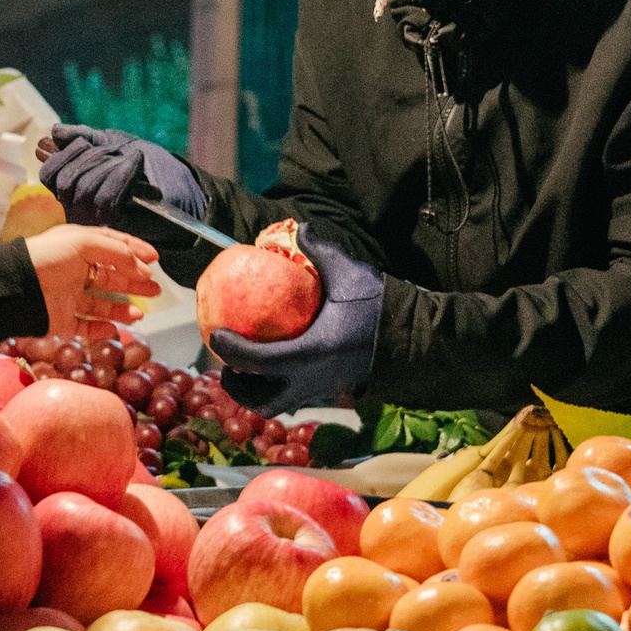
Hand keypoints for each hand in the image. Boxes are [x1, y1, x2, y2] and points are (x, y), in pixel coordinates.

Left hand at [24, 224, 161, 340]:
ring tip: (141, 313)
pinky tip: (116, 329)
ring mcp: (68, 295)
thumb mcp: (83, 242)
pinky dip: (102, 329)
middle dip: (134, 282)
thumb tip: (141, 267)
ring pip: (101, 304)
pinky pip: (85, 327)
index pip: (112, 245)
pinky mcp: (61, 320)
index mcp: (78, 246)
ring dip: (123, 308)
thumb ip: (117, 252)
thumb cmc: (46, 257)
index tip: (155, 259)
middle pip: (111, 276)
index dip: (135, 251)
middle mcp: (74, 270)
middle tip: (156, 289)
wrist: (16, 286)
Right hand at [39, 125, 205, 228]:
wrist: (180, 187)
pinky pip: (108, 200)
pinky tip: (135, 162)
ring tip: (128, 156)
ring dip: (108, 164)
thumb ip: (84, 136)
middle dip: (92, 157)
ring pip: (86, 190)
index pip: (50, 175)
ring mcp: (97, 220)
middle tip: (113, 148)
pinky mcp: (118, 227)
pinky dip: (122, 174)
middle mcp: (79, 208)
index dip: (65, 154)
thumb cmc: (147, 166)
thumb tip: (54, 132)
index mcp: (72, 189)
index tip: (87, 142)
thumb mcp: (112, 142)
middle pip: (67, 181)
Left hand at [209, 224, 384, 413]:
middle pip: (264, 401)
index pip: (258, 361)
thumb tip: (299, 227)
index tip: (214, 334)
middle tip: (227, 367)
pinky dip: (281, 385)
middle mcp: (314, 380)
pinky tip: (278, 363)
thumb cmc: (380, 307)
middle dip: (240, 390)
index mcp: (311, 354)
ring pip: (281, 403)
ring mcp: (325, 390)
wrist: (416, 339)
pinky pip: (298, 395)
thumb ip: (320, 251)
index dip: (231, 350)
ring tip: (247, 369)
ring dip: (259, 391)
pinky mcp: (334, 391)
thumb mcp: (350, 274)